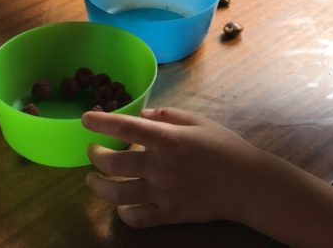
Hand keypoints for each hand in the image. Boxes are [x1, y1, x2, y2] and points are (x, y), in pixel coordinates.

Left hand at [84, 107, 259, 226]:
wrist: (246, 182)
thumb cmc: (223, 145)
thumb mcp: (197, 120)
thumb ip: (167, 114)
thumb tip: (141, 114)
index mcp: (167, 138)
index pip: (125, 127)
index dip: (101, 122)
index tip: (85, 118)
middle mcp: (160, 165)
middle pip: (113, 163)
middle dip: (95, 156)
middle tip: (92, 152)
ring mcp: (162, 193)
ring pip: (117, 193)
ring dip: (98, 186)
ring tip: (92, 180)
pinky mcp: (169, 215)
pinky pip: (137, 218)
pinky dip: (123, 213)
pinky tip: (120, 205)